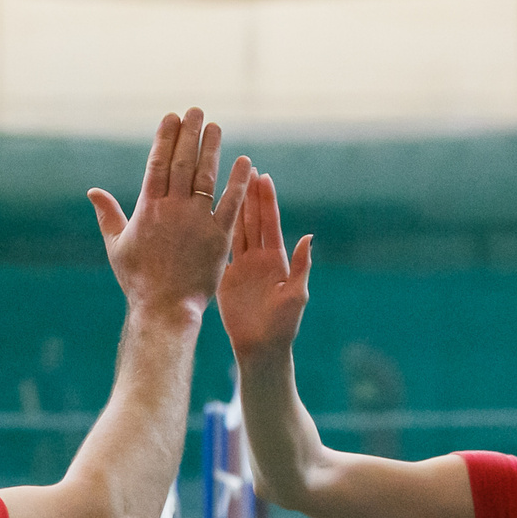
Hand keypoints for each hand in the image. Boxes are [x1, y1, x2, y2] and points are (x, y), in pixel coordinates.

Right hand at [88, 108, 252, 319]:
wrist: (165, 308)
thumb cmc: (138, 280)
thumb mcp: (117, 246)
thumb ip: (108, 215)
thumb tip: (92, 191)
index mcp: (148, 209)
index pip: (157, 163)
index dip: (165, 138)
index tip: (171, 117)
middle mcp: (173, 209)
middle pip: (182, 162)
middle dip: (189, 134)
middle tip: (196, 111)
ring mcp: (197, 221)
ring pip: (206, 176)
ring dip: (212, 148)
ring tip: (215, 127)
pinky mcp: (219, 237)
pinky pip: (231, 203)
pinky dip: (238, 181)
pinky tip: (245, 162)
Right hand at [217, 171, 311, 360]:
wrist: (262, 349)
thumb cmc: (283, 326)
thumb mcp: (296, 296)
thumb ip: (301, 266)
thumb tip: (308, 237)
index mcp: (277, 260)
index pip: (270, 223)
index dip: (266, 200)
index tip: (263, 176)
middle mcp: (259, 259)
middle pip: (253, 220)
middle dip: (248, 194)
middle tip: (243, 168)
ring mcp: (242, 267)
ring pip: (237, 231)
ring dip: (233, 207)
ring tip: (227, 183)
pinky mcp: (226, 279)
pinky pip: (221, 251)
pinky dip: (216, 232)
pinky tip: (208, 214)